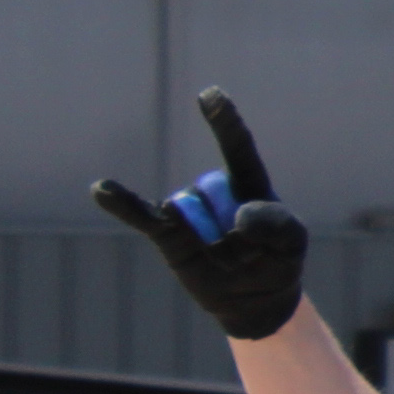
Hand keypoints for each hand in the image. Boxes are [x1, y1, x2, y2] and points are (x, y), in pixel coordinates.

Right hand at [88, 89, 311, 344]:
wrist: (254, 298)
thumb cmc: (277, 260)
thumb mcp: (292, 242)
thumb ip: (276, 223)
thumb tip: (237, 220)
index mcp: (249, 184)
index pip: (237, 147)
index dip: (224, 122)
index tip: (209, 95)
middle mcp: (213, 191)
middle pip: (215, 191)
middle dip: (238, 227)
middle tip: (252, 251)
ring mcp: (187, 211)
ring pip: (189, 210)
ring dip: (211, 241)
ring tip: (227, 258)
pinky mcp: (167, 235)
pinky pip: (142, 216)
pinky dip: (122, 203)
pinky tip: (100, 188)